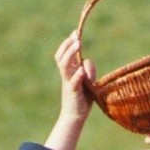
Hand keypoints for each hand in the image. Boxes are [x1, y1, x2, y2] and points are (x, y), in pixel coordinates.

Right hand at [45, 31, 95, 149]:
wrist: (75, 116)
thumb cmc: (82, 99)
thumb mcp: (88, 82)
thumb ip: (89, 71)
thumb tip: (87, 61)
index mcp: (69, 72)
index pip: (64, 54)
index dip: (68, 43)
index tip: (75, 32)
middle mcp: (66, 76)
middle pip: (61, 57)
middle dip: (68, 45)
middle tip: (76, 36)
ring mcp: (68, 84)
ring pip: (64, 66)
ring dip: (71, 54)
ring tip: (78, 44)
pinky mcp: (73, 93)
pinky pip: (73, 83)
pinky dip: (77, 76)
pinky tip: (81, 70)